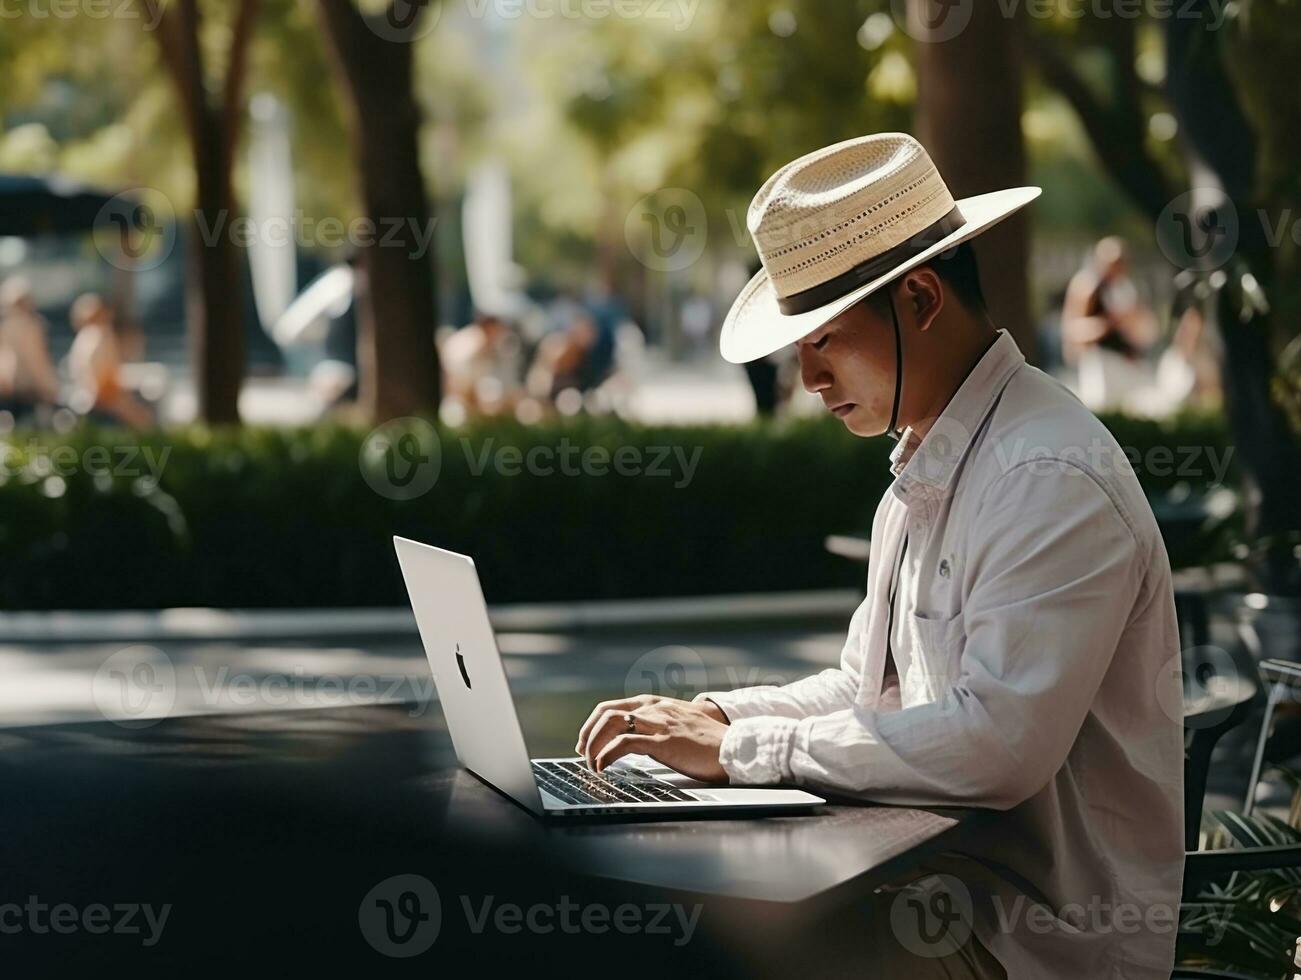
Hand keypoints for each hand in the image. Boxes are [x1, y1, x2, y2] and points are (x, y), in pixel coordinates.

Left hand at [574, 694, 729, 782]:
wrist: (735, 747)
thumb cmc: (711, 743)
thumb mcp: (680, 726)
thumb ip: (660, 727)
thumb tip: (641, 741)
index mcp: (657, 704)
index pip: (614, 706)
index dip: (594, 724)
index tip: (586, 741)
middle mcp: (655, 708)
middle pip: (606, 712)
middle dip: (588, 732)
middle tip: (582, 752)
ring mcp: (659, 723)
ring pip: (611, 723)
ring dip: (594, 744)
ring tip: (591, 763)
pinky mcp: (663, 742)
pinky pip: (624, 744)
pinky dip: (607, 755)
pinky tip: (603, 767)